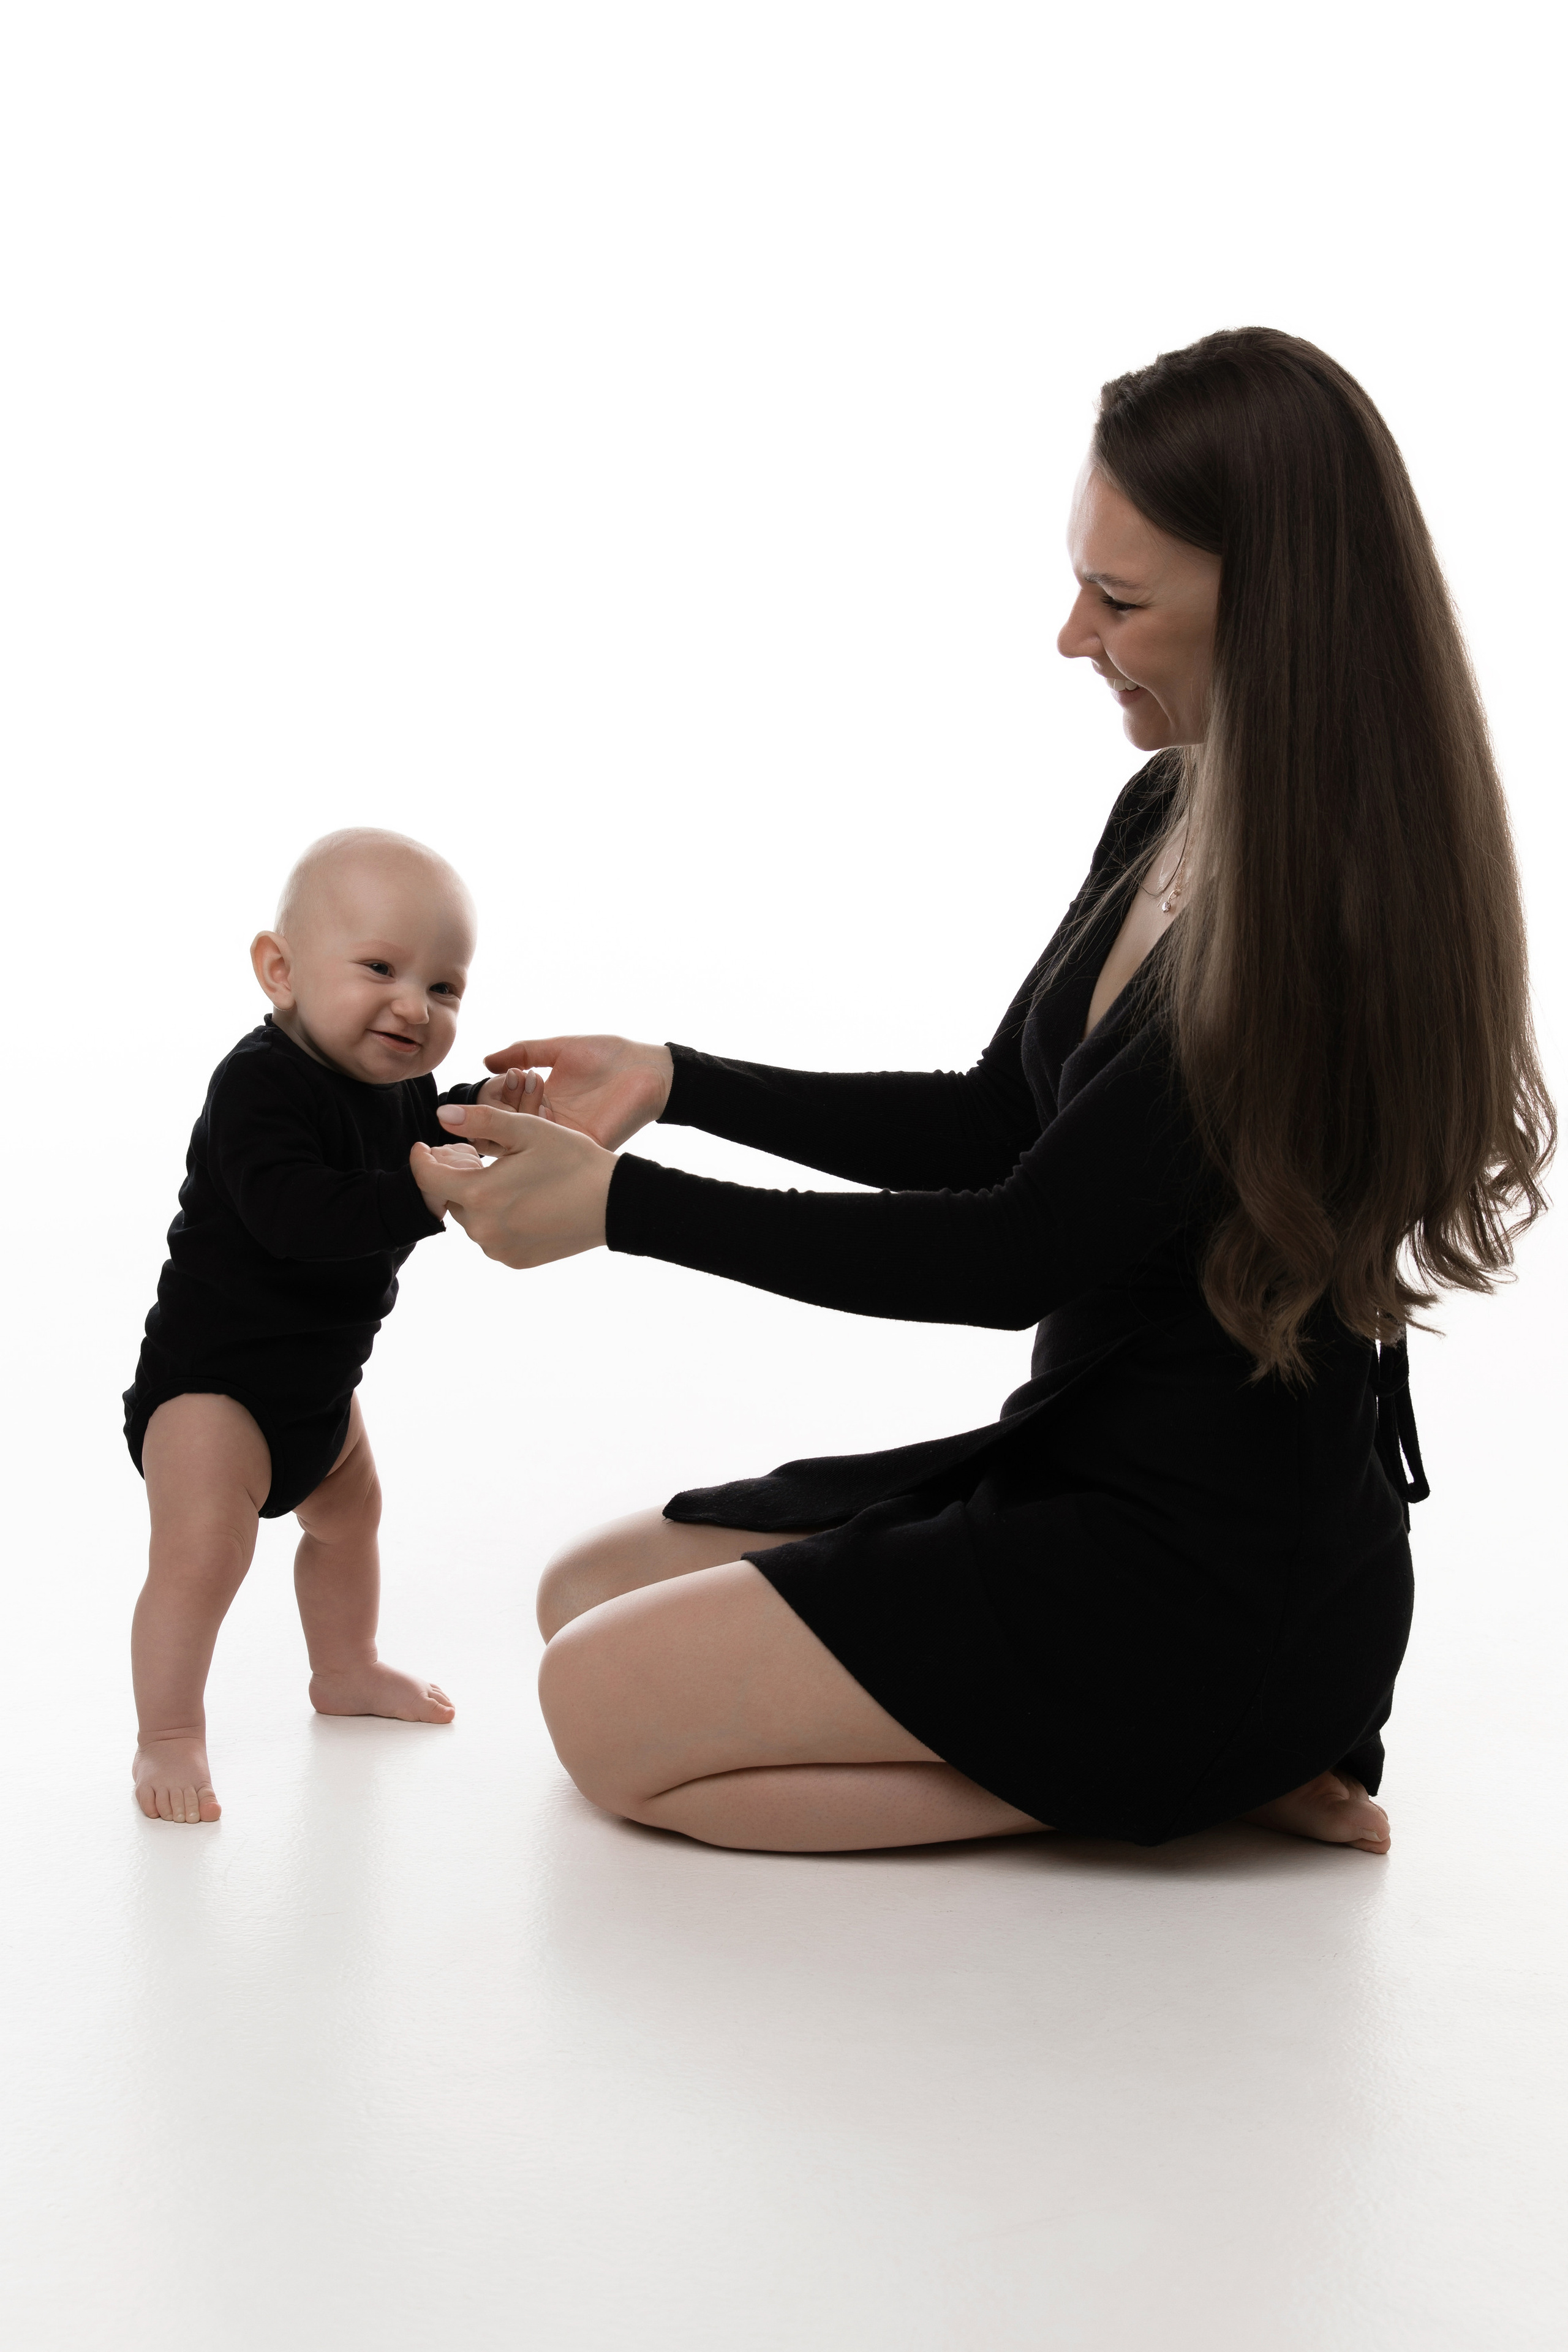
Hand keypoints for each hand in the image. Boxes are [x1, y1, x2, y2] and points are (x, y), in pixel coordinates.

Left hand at [410, 1103, 617, 1267]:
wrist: (614, 1204)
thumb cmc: (573, 1160)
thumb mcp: (528, 1129)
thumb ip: (480, 1120)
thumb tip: (440, 1115)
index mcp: (480, 1194)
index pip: (427, 1179)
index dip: (420, 1159)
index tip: (424, 1146)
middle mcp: (482, 1229)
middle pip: (450, 1198)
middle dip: (456, 1175)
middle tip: (474, 1154)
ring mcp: (498, 1249)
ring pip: (471, 1218)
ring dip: (478, 1197)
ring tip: (503, 1175)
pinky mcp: (515, 1260)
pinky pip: (492, 1236)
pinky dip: (497, 1217)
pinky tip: (520, 1199)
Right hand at [480, 1035, 672, 1147]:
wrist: (649, 1068)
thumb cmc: (609, 1055)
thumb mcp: (559, 1048)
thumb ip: (523, 1052)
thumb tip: (486, 1061)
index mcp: (541, 1100)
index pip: (500, 1108)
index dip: (497, 1093)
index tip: (512, 1073)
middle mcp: (548, 1122)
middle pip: (504, 1127)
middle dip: (504, 1103)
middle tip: (520, 1078)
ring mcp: (564, 1136)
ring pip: (522, 1139)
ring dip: (520, 1112)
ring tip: (535, 1084)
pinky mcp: (583, 1144)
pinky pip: (551, 1148)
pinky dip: (541, 1128)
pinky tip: (545, 1107)